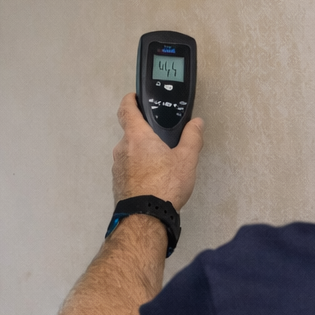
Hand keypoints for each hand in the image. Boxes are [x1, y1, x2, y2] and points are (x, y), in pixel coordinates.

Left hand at [112, 93, 202, 209]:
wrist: (145, 217)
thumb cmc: (163, 186)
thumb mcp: (186, 159)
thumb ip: (192, 137)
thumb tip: (196, 124)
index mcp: (137, 137)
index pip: (126, 109)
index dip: (129, 100)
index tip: (133, 96)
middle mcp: (123, 149)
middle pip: (130, 133)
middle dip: (144, 134)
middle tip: (160, 137)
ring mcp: (118, 166)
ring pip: (129, 152)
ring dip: (142, 153)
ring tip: (161, 162)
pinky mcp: (118, 182)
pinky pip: (128, 168)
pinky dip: (138, 169)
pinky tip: (153, 178)